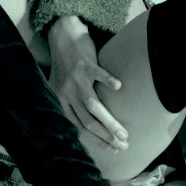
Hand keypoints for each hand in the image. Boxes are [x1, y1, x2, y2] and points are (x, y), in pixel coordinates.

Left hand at [47, 24, 128, 152]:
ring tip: (124, 132)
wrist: (61, 37)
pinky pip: (98, 73)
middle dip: (106, 136)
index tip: (113, 148)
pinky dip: (108, 80)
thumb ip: (69, 105)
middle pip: (87, 121)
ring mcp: (76, 79)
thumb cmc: (66, 65)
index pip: (78, 127)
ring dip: (109, 121)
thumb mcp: (61, 88)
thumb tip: (82, 128)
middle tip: (123, 145)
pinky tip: (119, 87)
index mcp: (61, 101)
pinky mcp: (85, 63)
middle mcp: (67, 93)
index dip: (96, 140)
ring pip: (92, 105)